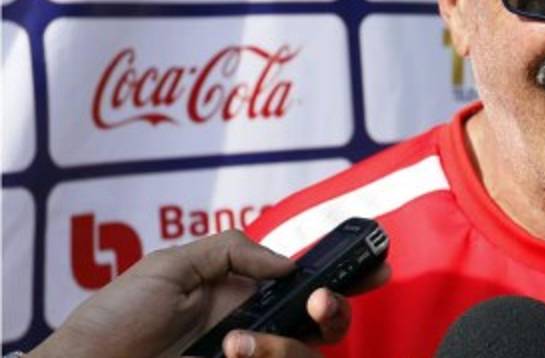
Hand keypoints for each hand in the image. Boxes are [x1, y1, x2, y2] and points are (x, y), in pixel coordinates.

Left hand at [27, 229, 388, 357]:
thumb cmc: (113, 322)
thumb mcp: (168, 267)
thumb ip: (231, 251)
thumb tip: (288, 264)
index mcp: (245, 295)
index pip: (309, 283)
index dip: (349, 274)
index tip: (375, 266)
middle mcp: (257, 331)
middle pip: (327, 325)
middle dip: (338, 309)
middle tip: (322, 301)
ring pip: (309, 355)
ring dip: (286, 345)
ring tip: (237, 344)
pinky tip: (231, 354)